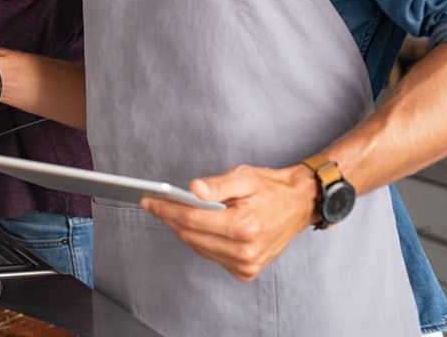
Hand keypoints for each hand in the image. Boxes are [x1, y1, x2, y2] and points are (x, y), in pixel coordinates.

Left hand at [140, 163, 317, 280]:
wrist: (298, 205)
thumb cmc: (270, 189)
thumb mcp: (244, 176)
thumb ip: (217, 185)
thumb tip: (192, 190)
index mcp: (244, 226)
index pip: (192, 219)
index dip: (166, 209)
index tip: (148, 200)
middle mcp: (245, 250)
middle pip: (191, 236)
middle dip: (169, 218)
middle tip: (153, 203)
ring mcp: (246, 264)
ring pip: (198, 248)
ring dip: (182, 230)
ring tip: (169, 212)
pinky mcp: (246, 271)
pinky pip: (211, 255)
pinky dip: (200, 241)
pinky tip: (195, 226)